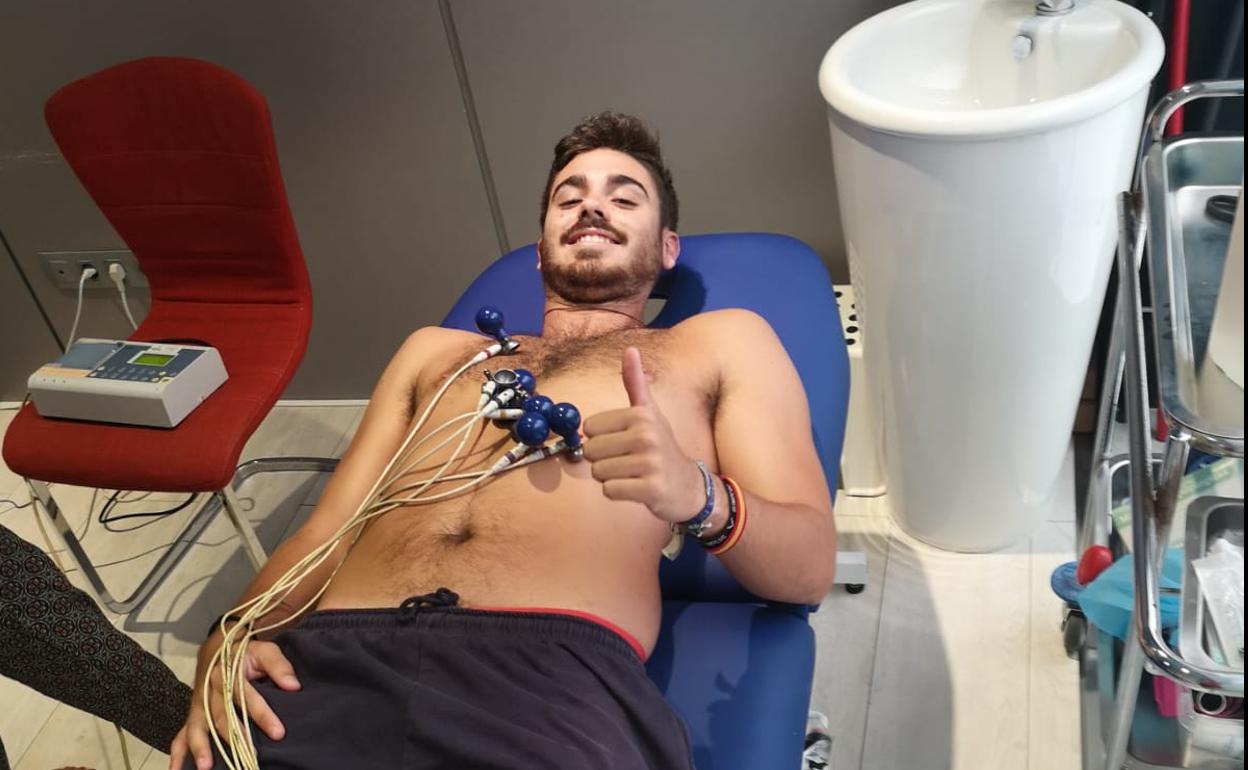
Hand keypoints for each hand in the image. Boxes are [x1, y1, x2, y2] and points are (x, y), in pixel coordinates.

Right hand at [169, 639, 300, 769]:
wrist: (215, 650)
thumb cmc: (244, 653)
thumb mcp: (263, 650)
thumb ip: (278, 665)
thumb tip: (293, 686)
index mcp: (226, 672)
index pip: (246, 695)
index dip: (262, 714)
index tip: (278, 733)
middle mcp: (209, 690)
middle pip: (221, 716)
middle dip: (237, 738)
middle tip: (251, 757)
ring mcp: (198, 705)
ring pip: (198, 727)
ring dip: (201, 747)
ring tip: (206, 767)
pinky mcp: (192, 716)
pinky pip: (180, 736)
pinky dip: (177, 754)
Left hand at [582, 347, 704, 523]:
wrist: (689, 485)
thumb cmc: (662, 446)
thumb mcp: (650, 413)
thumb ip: (635, 383)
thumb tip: (630, 349)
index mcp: (641, 415)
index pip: (590, 428)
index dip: (601, 439)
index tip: (622, 442)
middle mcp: (647, 436)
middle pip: (591, 451)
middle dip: (603, 460)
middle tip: (628, 461)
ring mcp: (650, 463)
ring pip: (598, 472)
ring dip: (610, 477)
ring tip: (632, 474)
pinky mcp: (651, 489)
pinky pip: (610, 490)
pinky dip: (618, 492)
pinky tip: (636, 488)